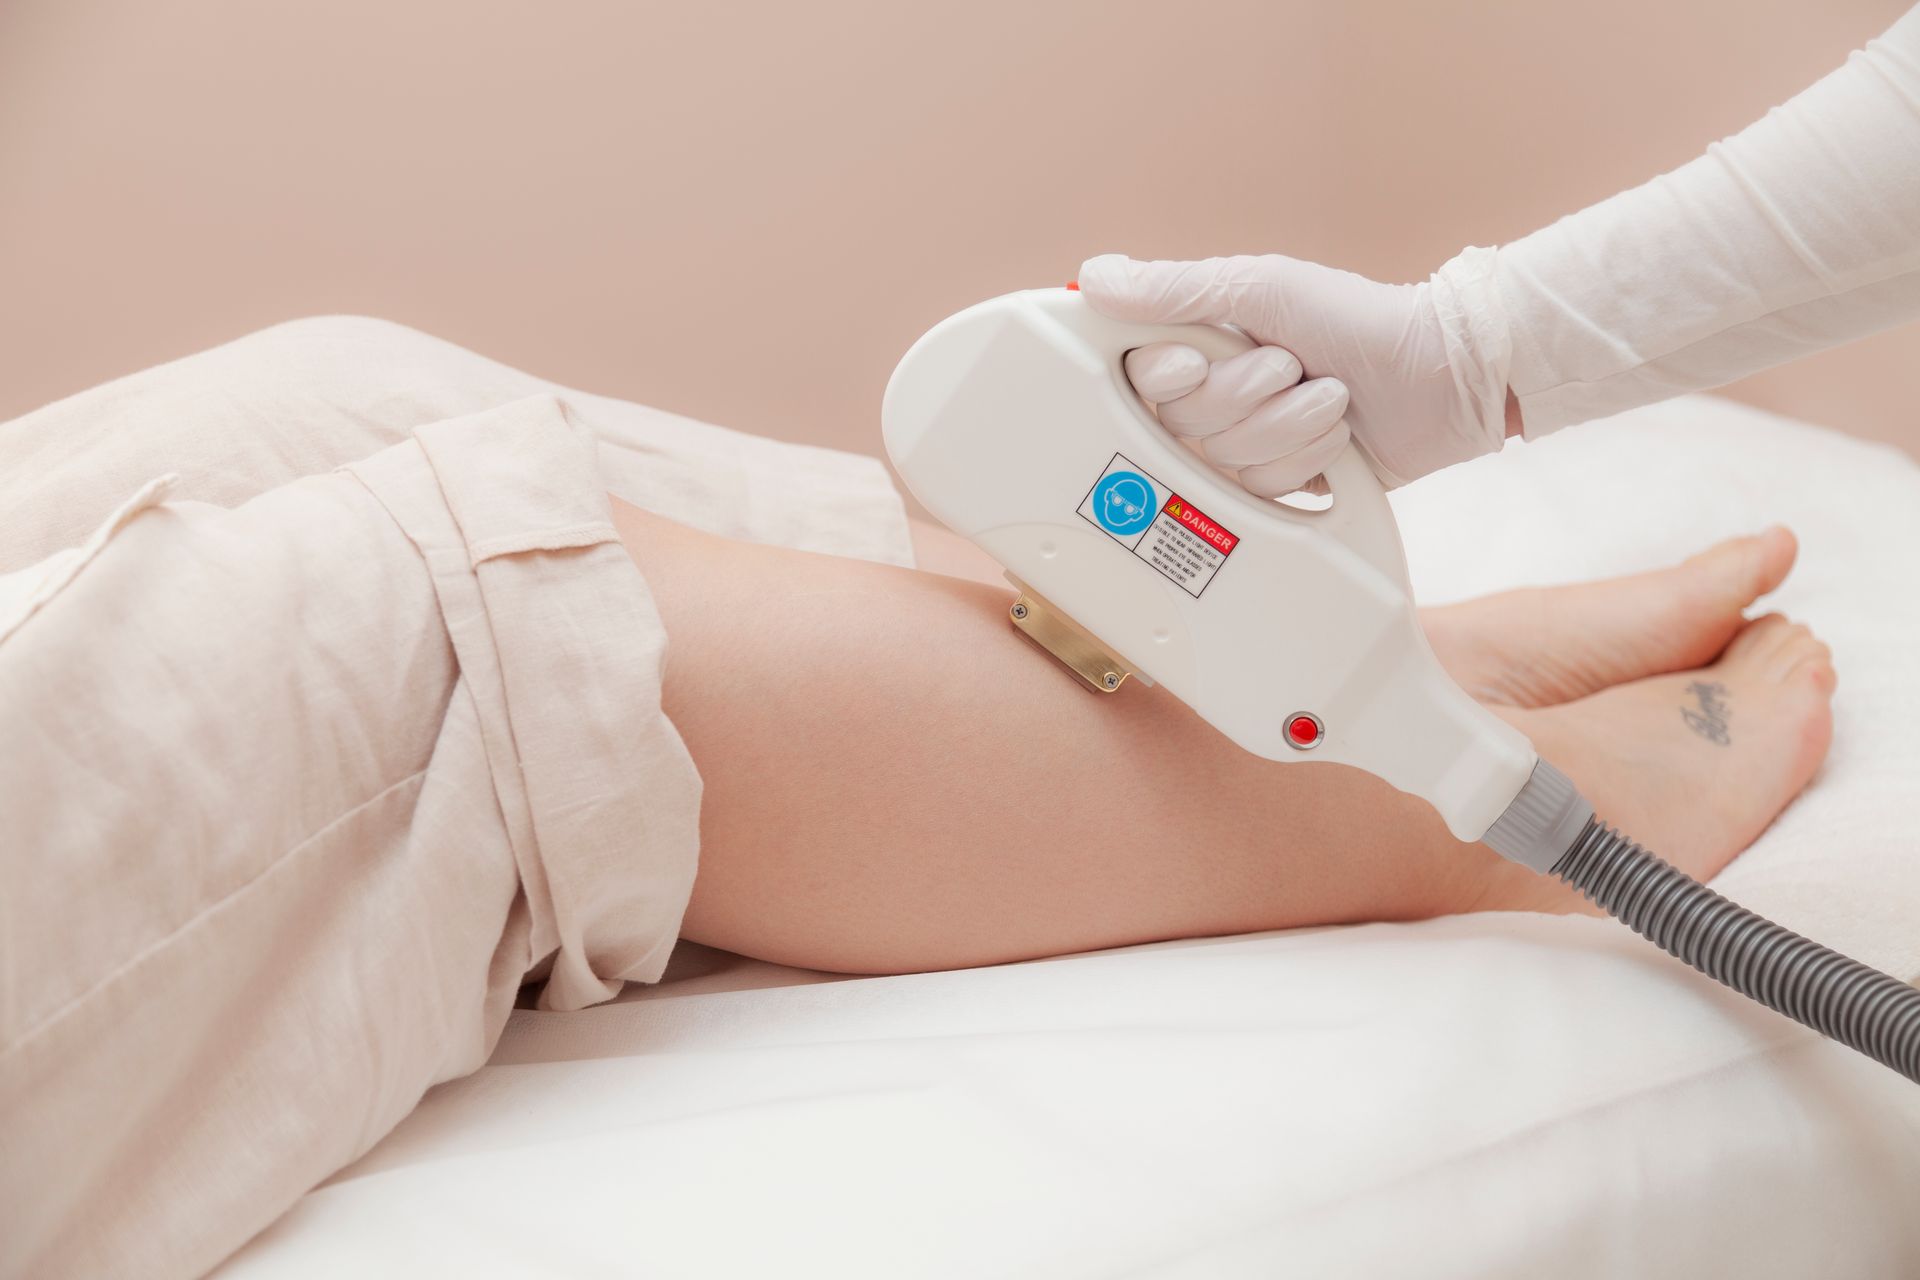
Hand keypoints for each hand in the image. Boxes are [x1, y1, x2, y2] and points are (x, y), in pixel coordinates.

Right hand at [1078, 251, 1511, 492]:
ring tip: (1327, 397)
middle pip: (1183, 424)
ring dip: (1287, 426)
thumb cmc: (1352, 318)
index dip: (1168, 376)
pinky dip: (1307, 460)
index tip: (1200, 358)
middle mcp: (1214, 397)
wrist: (1437, 376)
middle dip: (1245, 396)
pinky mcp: (1281, 483)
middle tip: (1288, 366)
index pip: (1140, 379)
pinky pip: (1262, 491)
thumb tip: (1095, 276)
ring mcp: (1247, 443)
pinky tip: (1336, 437)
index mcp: (1198, 345)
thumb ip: (1172, 289)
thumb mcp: (1258, 288)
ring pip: (1225, 462)